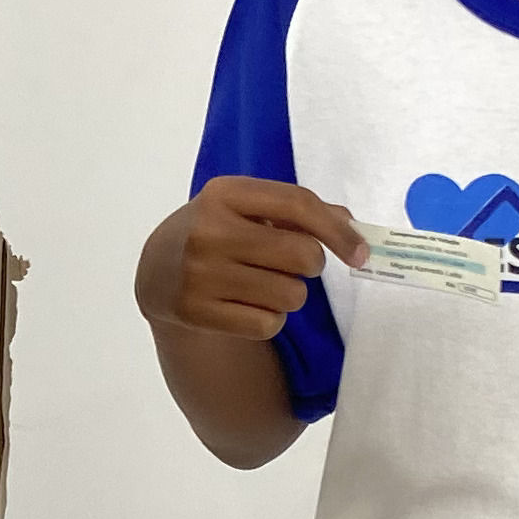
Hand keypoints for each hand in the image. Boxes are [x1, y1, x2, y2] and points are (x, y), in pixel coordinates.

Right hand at [137, 177, 365, 339]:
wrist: (158, 270)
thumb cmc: (218, 231)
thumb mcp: (247, 207)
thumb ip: (298, 212)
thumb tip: (353, 228)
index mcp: (224, 194)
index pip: (298, 204)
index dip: (338, 231)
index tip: (361, 253)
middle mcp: (209, 231)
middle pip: (302, 255)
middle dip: (311, 264)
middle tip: (293, 265)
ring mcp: (200, 274)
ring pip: (291, 296)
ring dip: (290, 295)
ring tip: (264, 285)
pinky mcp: (196, 312)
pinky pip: (268, 325)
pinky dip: (269, 320)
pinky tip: (247, 306)